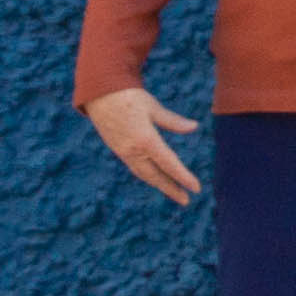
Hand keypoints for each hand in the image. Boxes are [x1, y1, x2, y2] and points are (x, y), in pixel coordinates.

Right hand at [84, 85, 201, 205]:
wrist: (99, 94)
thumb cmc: (130, 97)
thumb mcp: (153, 107)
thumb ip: (173, 121)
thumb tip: (194, 127)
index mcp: (145, 140)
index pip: (169, 164)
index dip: (183, 177)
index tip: (196, 188)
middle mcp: (133, 150)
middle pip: (155, 175)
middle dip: (171, 188)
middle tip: (186, 200)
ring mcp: (124, 152)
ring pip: (144, 173)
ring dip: (159, 184)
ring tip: (173, 192)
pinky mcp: (118, 149)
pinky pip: (135, 167)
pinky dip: (147, 175)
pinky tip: (155, 177)